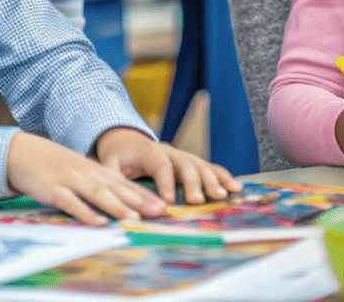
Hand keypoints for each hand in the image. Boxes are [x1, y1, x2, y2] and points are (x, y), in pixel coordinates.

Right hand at [7, 131, 166, 224]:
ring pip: (98, 194)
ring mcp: (71, 181)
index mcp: (95, 170)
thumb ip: (99, 184)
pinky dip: (86, 212)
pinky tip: (99, 222)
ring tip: (136, 218)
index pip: (126, 183)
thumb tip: (122, 201)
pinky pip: (72, 203)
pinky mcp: (53, 190)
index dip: (145, 194)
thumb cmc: (54, 165)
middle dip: (140, 201)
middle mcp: (87, 174)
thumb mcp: (80, 171)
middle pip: (118, 188)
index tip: (165, 206)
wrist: (22, 152)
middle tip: (161, 212)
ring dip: (118, 206)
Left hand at [95, 126, 242, 206]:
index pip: (160, 165)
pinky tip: (236, 187)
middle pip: (185, 164)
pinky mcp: (191, 161)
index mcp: (148, 151)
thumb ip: (114, 181)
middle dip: (193, 183)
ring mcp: (182, 154)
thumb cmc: (117, 155)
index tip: (168, 203)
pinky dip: (223, 176)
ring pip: (201, 165)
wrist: (125, 138)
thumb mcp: (108, 165)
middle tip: (198, 202)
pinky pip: (209, 167)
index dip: (166, 183)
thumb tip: (119, 205)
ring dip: (213, 180)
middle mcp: (169, 150)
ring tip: (223, 196)